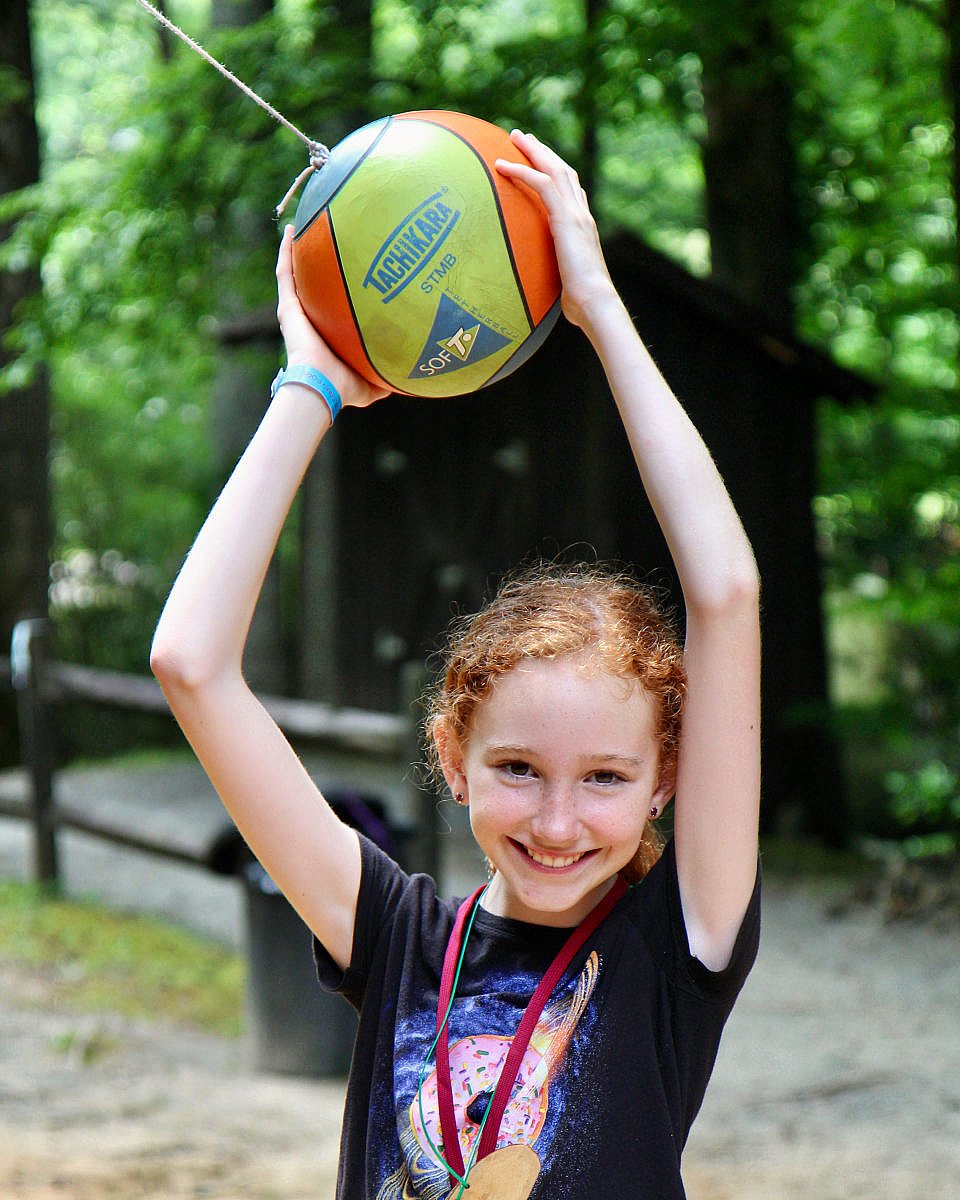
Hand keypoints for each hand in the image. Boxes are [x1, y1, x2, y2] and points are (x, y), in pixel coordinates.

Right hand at [275, 224, 389, 408]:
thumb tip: (408, 379)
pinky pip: (286, 273)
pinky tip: (292, 230)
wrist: (321, 386)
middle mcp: (310, 320)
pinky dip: (287, 251)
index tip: (348, 274)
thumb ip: (387, 377)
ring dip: (295, 251)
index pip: (329, 307)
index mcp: (327, 334)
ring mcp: (296, 312)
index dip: (334, 291)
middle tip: (324, 242)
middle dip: (314, 266)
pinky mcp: (288, 307)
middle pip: (311, 286)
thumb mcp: (372, 383)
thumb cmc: (344, 387)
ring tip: (302, 226)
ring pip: (294, 274)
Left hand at [495, 131, 616, 330]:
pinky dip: (522, 171)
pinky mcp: (566, 219)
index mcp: (583, 226)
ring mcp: (576, 214)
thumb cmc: (582, 303)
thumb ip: (557, 274)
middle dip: (542, 151)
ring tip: (514, 137)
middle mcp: (582, 214)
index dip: (554, 171)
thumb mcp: (567, 283)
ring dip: (532, 150)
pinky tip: (503, 165)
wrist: (596, 302)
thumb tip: (539, 288)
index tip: (538, 161)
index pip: (570, 189)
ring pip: (553, 169)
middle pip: (562, 170)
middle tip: (522, 137)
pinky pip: (542, 185)